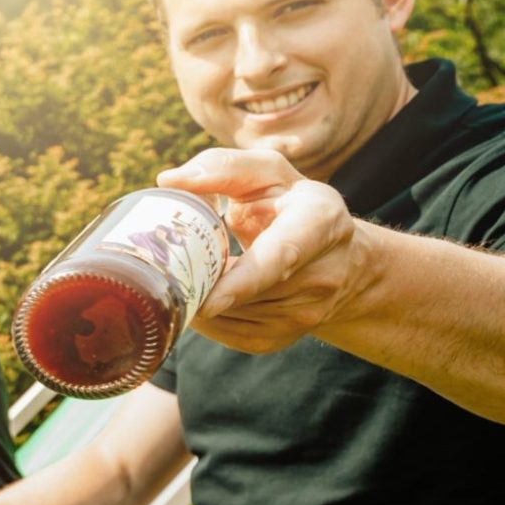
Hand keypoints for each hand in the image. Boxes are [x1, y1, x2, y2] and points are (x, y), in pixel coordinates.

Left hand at [157, 148, 372, 353]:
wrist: (341, 256)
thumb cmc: (290, 204)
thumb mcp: (266, 173)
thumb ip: (221, 168)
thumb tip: (168, 181)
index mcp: (321, 220)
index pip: (280, 257)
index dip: (243, 281)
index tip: (208, 301)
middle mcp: (324, 272)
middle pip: (249, 293)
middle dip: (203, 289)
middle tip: (164, 277)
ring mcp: (310, 312)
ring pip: (236, 318)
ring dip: (204, 303)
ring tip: (188, 277)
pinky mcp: (288, 336)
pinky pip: (235, 337)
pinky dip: (211, 322)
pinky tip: (203, 298)